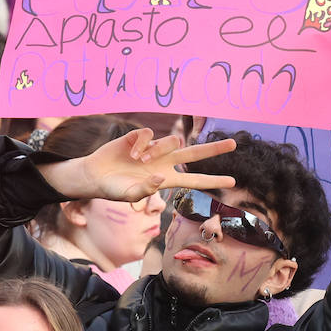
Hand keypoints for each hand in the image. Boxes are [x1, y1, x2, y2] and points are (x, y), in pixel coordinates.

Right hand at [38, 129, 237, 201]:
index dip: (213, 180)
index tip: (233, 181)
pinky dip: (142, 144)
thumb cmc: (114, 189)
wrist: (96, 175)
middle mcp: (164, 163)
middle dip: (214, 149)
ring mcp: (154, 149)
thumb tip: (161, 178)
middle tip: (234, 144)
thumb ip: (146, 189)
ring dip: (157, 150)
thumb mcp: (130, 194)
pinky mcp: (141, 137)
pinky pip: (150, 135)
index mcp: (166, 179)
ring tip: (138, 160)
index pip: (195, 180)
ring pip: (171, 141)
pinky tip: (131, 152)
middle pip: (194, 154)